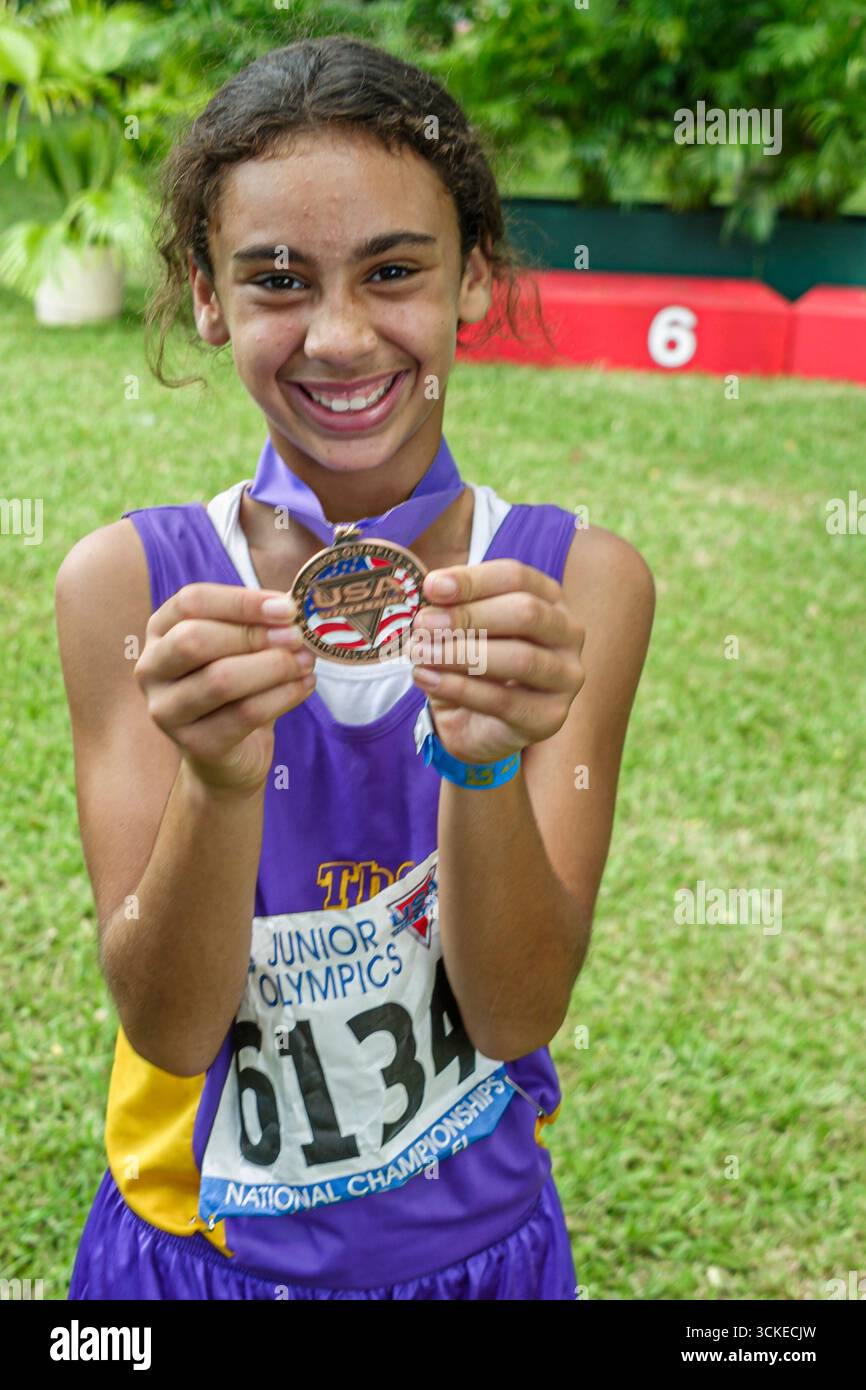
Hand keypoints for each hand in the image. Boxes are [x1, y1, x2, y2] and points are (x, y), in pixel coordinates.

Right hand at [133, 583, 316, 795]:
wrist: (230, 754)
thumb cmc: (237, 688)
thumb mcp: (240, 647)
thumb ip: (259, 624)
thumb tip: (293, 605)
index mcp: (160, 631)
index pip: (191, 602)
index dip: (241, 601)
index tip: (287, 608)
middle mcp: (152, 668)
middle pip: (195, 639)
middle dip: (254, 635)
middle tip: (297, 637)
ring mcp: (167, 710)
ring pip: (221, 679)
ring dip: (274, 666)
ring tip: (306, 662)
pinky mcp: (195, 744)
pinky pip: (244, 714)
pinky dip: (283, 696)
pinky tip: (304, 685)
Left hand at [409, 559, 584, 764]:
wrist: (475, 723)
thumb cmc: (472, 663)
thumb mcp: (459, 628)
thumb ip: (452, 606)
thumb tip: (434, 588)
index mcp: (548, 599)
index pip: (516, 578)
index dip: (473, 581)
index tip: (431, 588)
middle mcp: (567, 633)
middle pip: (525, 613)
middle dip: (468, 616)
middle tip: (422, 624)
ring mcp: (565, 677)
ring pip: (520, 658)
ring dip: (461, 653)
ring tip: (419, 653)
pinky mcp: (549, 717)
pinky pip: (503, 700)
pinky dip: (458, 688)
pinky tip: (426, 678)